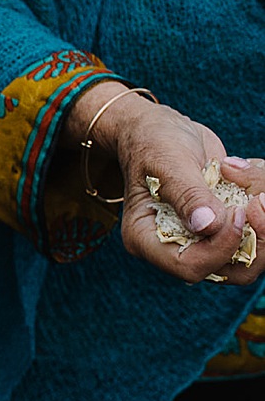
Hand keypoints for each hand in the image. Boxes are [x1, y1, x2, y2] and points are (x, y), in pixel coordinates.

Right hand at [71, 82, 264, 283]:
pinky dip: (262, 195)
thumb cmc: (153, 142)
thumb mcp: (166, 162)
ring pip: (251, 252)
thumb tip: (208, 225)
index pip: (190, 265)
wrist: (162, 130)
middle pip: (230, 269)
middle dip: (258, 238)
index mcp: (147, 240)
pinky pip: (259, 230)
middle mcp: (176, 246)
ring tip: (250, 177)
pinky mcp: (224, 226)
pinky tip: (245, 170)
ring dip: (264, 217)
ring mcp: (203, 239)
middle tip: (260, 200)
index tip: (238, 211)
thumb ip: (187, 195)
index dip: (222, 246)